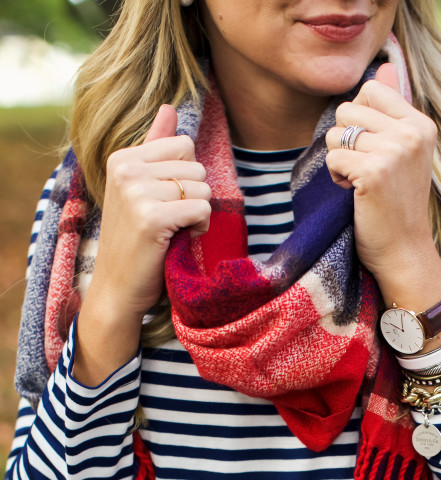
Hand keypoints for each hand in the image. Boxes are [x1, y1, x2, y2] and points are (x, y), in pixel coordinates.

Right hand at [74, 105, 211, 384]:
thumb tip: (170, 108)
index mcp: (123, 158)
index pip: (184, 145)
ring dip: (199, 213)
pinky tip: (182, 239)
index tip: (171, 201)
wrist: (117, 287)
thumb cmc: (134, 241)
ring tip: (176, 231)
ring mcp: (137, 193)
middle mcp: (126, 169)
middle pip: (196, 165)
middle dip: (195, 195)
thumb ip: (155, 148)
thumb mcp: (140, 189)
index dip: (188, 176)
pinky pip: (201, 208)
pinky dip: (200, 227)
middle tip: (175, 221)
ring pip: (201, 186)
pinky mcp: (151, 218)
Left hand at [325, 64, 440, 313]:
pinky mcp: (374, 171)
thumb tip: (384, 69)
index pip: (370, 90)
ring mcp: (394, 151)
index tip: (371, 151)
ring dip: (338, 159)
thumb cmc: (398, 207)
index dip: (358, 120)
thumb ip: (393, 111)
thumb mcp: (403, 154)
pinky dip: (335, 177)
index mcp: (421, 124)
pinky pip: (333, 156)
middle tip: (363, 171)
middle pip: (348, 109)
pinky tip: (354, 194)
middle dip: (344, 140)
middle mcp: (412, 132)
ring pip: (336, 131)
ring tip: (359, 182)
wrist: (405, 253)